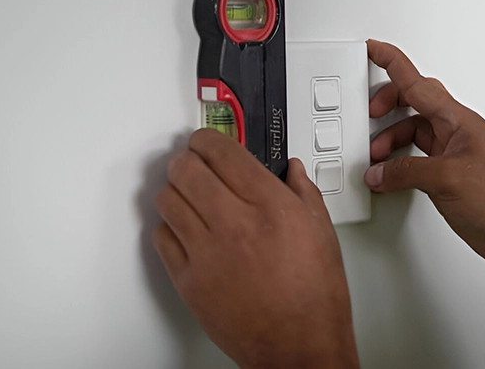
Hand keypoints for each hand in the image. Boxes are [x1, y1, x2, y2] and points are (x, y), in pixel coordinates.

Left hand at [152, 129, 358, 368]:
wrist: (299, 345)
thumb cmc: (315, 296)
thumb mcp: (322, 232)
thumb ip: (304, 192)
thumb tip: (291, 170)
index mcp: (271, 205)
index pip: (222, 151)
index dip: (209, 138)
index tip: (208, 139)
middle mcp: (234, 222)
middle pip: (186, 168)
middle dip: (188, 159)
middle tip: (195, 162)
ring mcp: (206, 252)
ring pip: (167, 199)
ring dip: (176, 189)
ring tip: (189, 194)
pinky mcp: (188, 279)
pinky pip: (161, 237)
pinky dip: (170, 227)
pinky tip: (187, 229)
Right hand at [365, 39, 484, 270]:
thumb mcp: (447, 179)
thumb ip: (407, 172)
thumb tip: (380, 171)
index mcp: (458, 120)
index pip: (416, 82)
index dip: (392, 62)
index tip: (372, 48)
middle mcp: (456, 133)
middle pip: (413, 104)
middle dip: (386, 105)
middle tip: (368, 114)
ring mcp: (453, 156)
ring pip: (413, 133)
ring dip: (390, 141)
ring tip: (375, 158)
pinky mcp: (450, 179)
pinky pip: (416, 161)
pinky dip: (398, 165)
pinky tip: (390, 176)